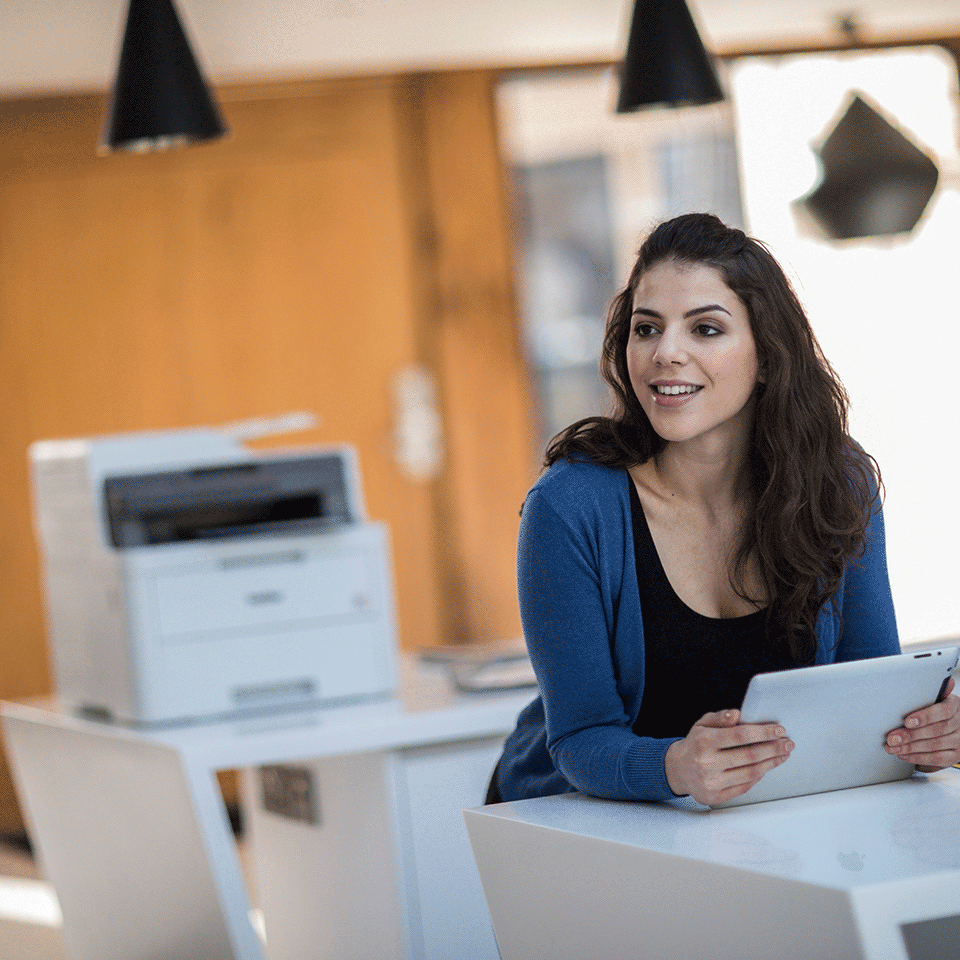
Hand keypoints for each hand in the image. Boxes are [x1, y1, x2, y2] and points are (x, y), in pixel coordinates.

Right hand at [665, 709, 793, 805]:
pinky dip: (759, 776)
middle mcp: (707, 763)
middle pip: (749, 756)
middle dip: (773, 748)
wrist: (677, 769)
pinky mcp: (716, 796)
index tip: (779, 730)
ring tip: (782, 755)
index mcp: (703, 741)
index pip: (740, 735)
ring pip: (751, 773)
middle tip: (787, 743)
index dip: (762, 732)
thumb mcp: (702, 724)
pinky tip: (767, 767)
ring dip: (771, 763)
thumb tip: (737, 714)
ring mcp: (711, 782)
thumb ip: (720, 717)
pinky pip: (745, 786)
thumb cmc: (695, 744)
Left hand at [885, 677, 959, 771]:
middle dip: (911, 735)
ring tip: (893, 747)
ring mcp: (959, 741)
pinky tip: (904, 754)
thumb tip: (946, 681)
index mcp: (954, 705)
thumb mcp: (936, 697)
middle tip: (892, 737)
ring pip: (934, 746)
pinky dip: (918, 758)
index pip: (943, 711)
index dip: (924, 717)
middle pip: (936, 730)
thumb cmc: (936, 708)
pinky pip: (937, 759)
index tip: (906, 721)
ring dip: (910, 748)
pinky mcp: (955, 755)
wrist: (952, 726)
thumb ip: (934, 691)